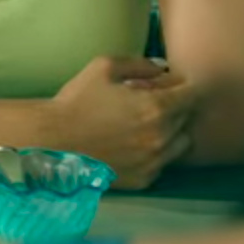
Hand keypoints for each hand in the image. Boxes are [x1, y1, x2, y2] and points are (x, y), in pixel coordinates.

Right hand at [42, 56, 196, 190]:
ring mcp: (154, 162)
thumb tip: (162, 68)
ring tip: (146, 126)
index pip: (191, 94)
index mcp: (156, 108)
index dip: (182, 85)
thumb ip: (140, 64)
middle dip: (175, 107)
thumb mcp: (104, 67)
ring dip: (170, 132)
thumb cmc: (76, 101)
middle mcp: (162, 138)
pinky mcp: (143, 180)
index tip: (169, 84)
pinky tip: (133, 146)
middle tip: (150, 102)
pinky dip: (155, 153)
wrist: (51, 141)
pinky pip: (162, 164)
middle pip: (187, 119)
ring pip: (180, 145)